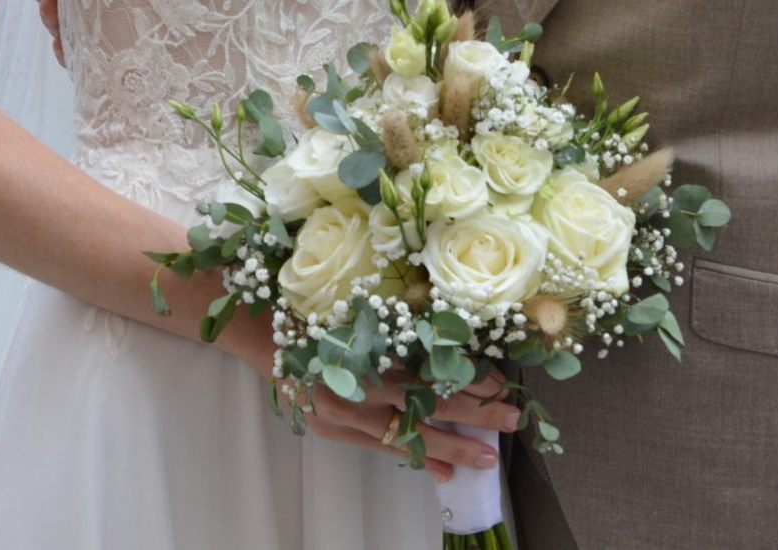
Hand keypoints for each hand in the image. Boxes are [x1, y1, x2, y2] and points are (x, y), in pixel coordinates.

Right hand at [231, 324, 514, 481]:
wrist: (264, 330)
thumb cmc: (318, 305)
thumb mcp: (364, 304)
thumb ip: (401, 323)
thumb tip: (453, 334)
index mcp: (370, 344)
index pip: (430, 367)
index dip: (467, 377)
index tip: (502, 382)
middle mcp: (357, 381)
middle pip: (425, 400)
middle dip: (474, 412)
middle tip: (513, 417)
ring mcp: (343, 411)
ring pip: (408, 431)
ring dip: (452, 445)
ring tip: (487, 457)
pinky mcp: (332, 430)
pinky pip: (382, 447)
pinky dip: (415, 458)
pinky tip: (444, 471)